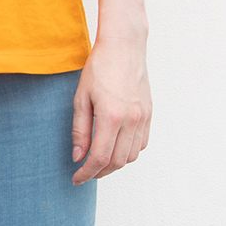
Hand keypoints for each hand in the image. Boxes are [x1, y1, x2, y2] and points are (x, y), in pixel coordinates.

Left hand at [71, 31, 150, 182]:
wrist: (124, 47)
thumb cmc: (99, 68)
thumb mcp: (81, 98)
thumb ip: (80, 130)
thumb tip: (78, 156)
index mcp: (112, 116)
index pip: (100, 157)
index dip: (87, 173)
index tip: (76, 178)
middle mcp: (131, 120)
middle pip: (117, 161)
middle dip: (99, 172)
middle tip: (85, 173)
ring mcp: (143, 118)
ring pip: (131, 156)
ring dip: (114, 164)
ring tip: (98, 162)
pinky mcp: (149, 114)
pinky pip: (141, 143)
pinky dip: (128, 152)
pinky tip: (115, 147)